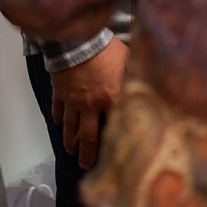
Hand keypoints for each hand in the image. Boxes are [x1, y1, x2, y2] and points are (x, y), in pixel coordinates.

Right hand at [50, 37, 127, 170]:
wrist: (78, 40)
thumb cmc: (107, 49)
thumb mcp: (128, 62)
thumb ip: (135, 75)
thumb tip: (149, 79)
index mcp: (111, 101)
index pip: (113, 128)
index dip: (114, 144)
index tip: (114, 157)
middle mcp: (91, 107)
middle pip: (87, 137)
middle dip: (86, 154)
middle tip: (84, 165)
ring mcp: (72, 101)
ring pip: (70, 127)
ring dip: (69, 141)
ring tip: (69, 151)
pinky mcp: (59, 92)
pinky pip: (57, 109)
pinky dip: (58, 118)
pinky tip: (59, 123)